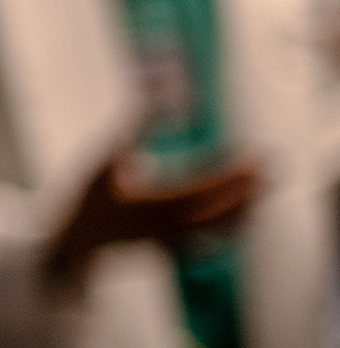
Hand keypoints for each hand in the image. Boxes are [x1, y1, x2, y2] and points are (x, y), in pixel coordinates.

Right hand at [42, 142, 261, 295]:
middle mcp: (167, 225)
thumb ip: (123, 135)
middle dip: (245, 189)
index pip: (201, 189)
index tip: (251, 156)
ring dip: (244, 207)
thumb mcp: (99, 164)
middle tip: (270, 168)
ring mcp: (172, 238)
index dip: (229, 174)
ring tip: (263, 187)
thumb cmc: (88, 201)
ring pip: (218, 226)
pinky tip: (243, 216)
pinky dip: (229, 226)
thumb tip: (141, 104)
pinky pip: (210, 237)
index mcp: (151, 205)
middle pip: (218, 209)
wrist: (77, 242)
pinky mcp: (174, 243)